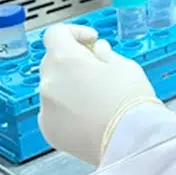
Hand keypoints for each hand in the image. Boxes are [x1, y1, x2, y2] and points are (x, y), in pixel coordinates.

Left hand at [38, 24, 160, 165]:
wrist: (129, 142)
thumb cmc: (130, 101)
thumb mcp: (126, 67)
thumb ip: (106, 55)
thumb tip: (97, 50)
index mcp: (66, 60)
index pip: (56, 34)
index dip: (74, 32)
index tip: (90, 39)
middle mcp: (48, 82)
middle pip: (53, 61)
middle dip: (72, 61)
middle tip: (97, 69)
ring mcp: (45, 108)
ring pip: (53, 88)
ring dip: (69, 86)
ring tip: (97, 97)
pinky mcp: (48, 130)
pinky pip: (53, 111)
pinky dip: (66, 109)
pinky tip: (89, 116)